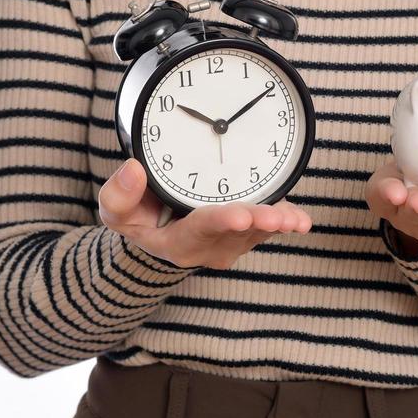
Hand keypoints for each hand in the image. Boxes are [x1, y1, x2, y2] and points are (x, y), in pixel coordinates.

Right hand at [99, 158, 311, 269]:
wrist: (157, 230)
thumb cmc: (138, 217)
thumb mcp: (116, 211)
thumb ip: (119, 195)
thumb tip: (133, 170)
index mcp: (178, 242)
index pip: (200, 229)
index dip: (220, 221)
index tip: (239, 214)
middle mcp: (209, 247)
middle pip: (236, 232)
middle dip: (258, 223)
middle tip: (276, 217)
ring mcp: (231, 242)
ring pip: (257, 231)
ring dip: (277, 222)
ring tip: (294, 219)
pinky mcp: (248, 231)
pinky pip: (269, 227)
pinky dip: (286, 221)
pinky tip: (301, 220)